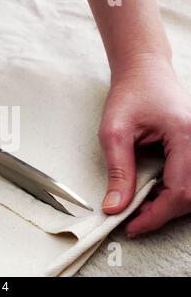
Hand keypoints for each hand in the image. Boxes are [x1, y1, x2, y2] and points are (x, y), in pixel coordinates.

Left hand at [99, 55, 190, 236]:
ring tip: (142, 207)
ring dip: (171, 204)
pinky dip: (175, 192)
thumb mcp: (114, 133)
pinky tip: (154, 193)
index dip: (155, 215)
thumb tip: (115, 206)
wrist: (144, 72)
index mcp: (186, 135)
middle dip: (163, 213)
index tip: (131, 226)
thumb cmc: (130, 95)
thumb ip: (118, 171)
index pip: (180, 190)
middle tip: (134, 219)